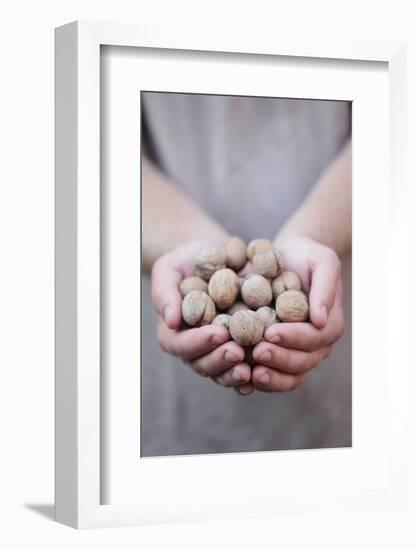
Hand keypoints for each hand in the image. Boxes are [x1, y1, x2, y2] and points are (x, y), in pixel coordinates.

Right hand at [151, 241, 253, 393]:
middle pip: (203, 364)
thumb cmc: (187, 260)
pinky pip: (247, 367)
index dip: (199, 342)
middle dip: (220, 360)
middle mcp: (195, 348)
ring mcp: (218, 352)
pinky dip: (256, 372)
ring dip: (236, 373)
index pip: (181, 344)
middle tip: (237, 352)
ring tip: (252, 368)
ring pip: (224, 372)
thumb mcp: (169, 269)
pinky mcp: (241, 349)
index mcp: (174, 332)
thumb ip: (165, 293)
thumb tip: (171, 321)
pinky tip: (266, 369)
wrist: (217, 255)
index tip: (219, 333)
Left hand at [250, 237, 344, 391]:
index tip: (270, 333)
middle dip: (279, 359)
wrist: (286, 258)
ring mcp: (296, 353)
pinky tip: (241, 380)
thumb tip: (321, 319)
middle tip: (256, 352)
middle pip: (302, 362)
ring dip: (270, 378)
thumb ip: (326, 286)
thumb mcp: (322, 261)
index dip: (293, 338)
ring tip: (249, 374)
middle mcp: (315, 345)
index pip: (314, 338)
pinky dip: (257, 381)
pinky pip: (271, 374)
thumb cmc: (306, 256)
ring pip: (288, 376)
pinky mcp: (277, 354)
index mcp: (329, 324)